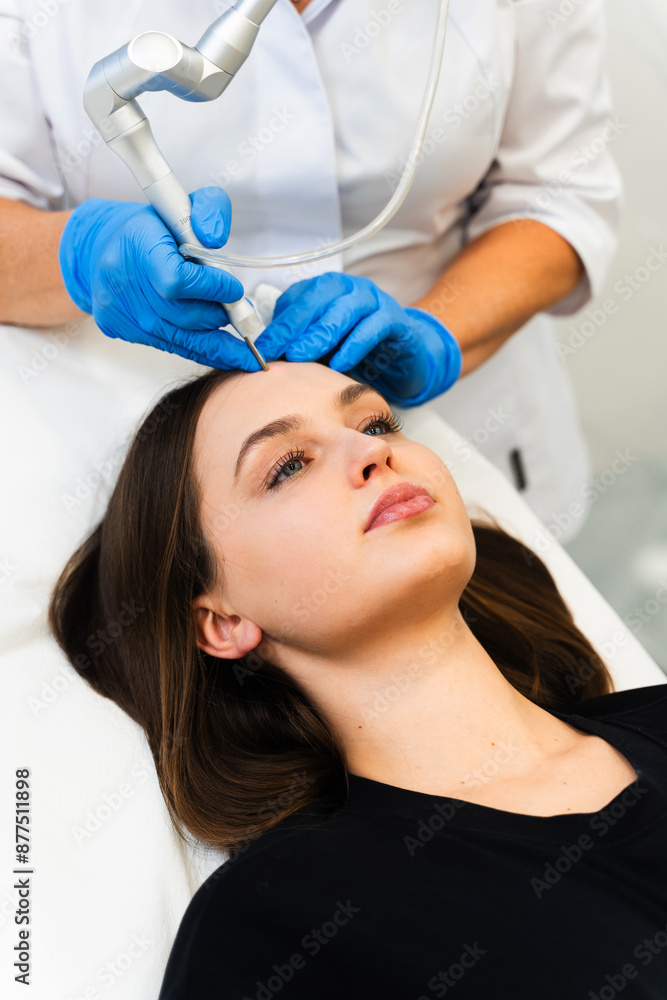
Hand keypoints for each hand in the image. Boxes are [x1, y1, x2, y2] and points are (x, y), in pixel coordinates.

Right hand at [58, 187, 256, 368]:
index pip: (177, 281)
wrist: (101, 247)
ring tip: (230, 322)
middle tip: (237, 308)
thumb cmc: (151, 227)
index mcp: (138, 245)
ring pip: (180, 338)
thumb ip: (211, 210)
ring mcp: (117, 310)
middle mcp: (122, 281)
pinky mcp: (119, 329)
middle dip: (218, 314)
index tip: (233, 288)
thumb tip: (216, 239)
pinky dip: (198, 346)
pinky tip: (219, 344)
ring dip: (213, 334)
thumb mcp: (185, 204)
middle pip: (184, 316)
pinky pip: (170, 346)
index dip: (212, 288)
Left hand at [255, 273, 461, 404]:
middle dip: (294, 326)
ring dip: (321, 333)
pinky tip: (340, 364)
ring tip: (303, 355)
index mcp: (326, 290)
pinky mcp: (396, 320)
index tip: (259, 349)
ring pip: (345, 310)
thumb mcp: (322, 348)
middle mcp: (349, 290)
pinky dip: (355, 345)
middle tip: (277, 350)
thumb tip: (265, 358)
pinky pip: (375, 327)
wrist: (402, 357)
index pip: (296, 300)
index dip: (277, 324)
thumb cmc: (356, 350)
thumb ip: (298, 345)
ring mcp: (374, 301)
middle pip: (318, 299)